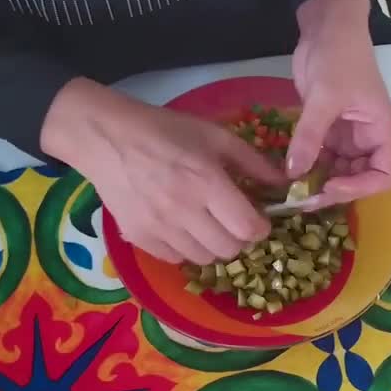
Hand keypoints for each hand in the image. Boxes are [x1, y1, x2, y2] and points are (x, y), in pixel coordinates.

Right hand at [41, 78, 284, 264]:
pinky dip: (186, 249)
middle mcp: (184, 211)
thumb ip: (253, 162)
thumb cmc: (165, 131)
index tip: (258, 218)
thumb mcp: (215, 136)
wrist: (106, 137)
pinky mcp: (139, 237)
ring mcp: (159, 228)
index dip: (261, 227)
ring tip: (209, 225)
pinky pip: (175, 259)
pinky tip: (184, 228)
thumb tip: (284, 183)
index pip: (248, 228)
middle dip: (240, 238)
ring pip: (204, 259)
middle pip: (229, 249)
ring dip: (214, 246)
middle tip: (234, 221)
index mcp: (207, 182)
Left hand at [287, 0, 390, 209]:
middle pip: (357, 179)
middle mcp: (366, 140)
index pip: (383, 176)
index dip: (360, 188)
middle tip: (303, 198)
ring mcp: (346, 136)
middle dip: (333, 190)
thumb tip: (294, 174)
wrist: (327, 27)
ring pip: (335, 171)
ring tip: (291, 190)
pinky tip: (287, 173)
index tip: (331, 186)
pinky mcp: (326, 130)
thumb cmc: (340, 57)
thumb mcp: (326, 96)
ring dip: (317, 181)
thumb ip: (310, 135)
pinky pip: (318, 157)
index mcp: (380, 133)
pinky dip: (305, 166)